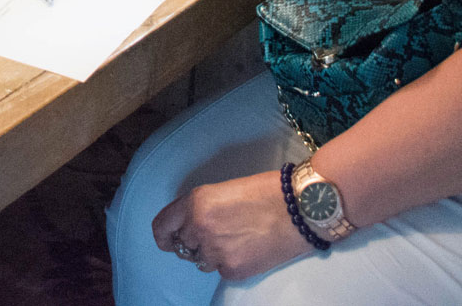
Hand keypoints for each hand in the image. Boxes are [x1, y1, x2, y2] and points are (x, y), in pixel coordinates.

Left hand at [152, 170, 309, 280]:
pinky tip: (249, 249)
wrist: (299, 210)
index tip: (168, 239)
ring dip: (212, 254)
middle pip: (183, 245)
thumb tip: (187, 226)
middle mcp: (199, 228)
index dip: (164, 235)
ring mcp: (215, 252)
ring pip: (201, 261)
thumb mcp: (223, 190)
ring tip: (237, 239)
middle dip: (195, 242)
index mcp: (194, 203)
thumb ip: (200, 208)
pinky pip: (221, 270)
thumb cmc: (266, 192)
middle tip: (219, 234)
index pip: (162, 227)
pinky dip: (231, 263)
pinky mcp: (232, 270)